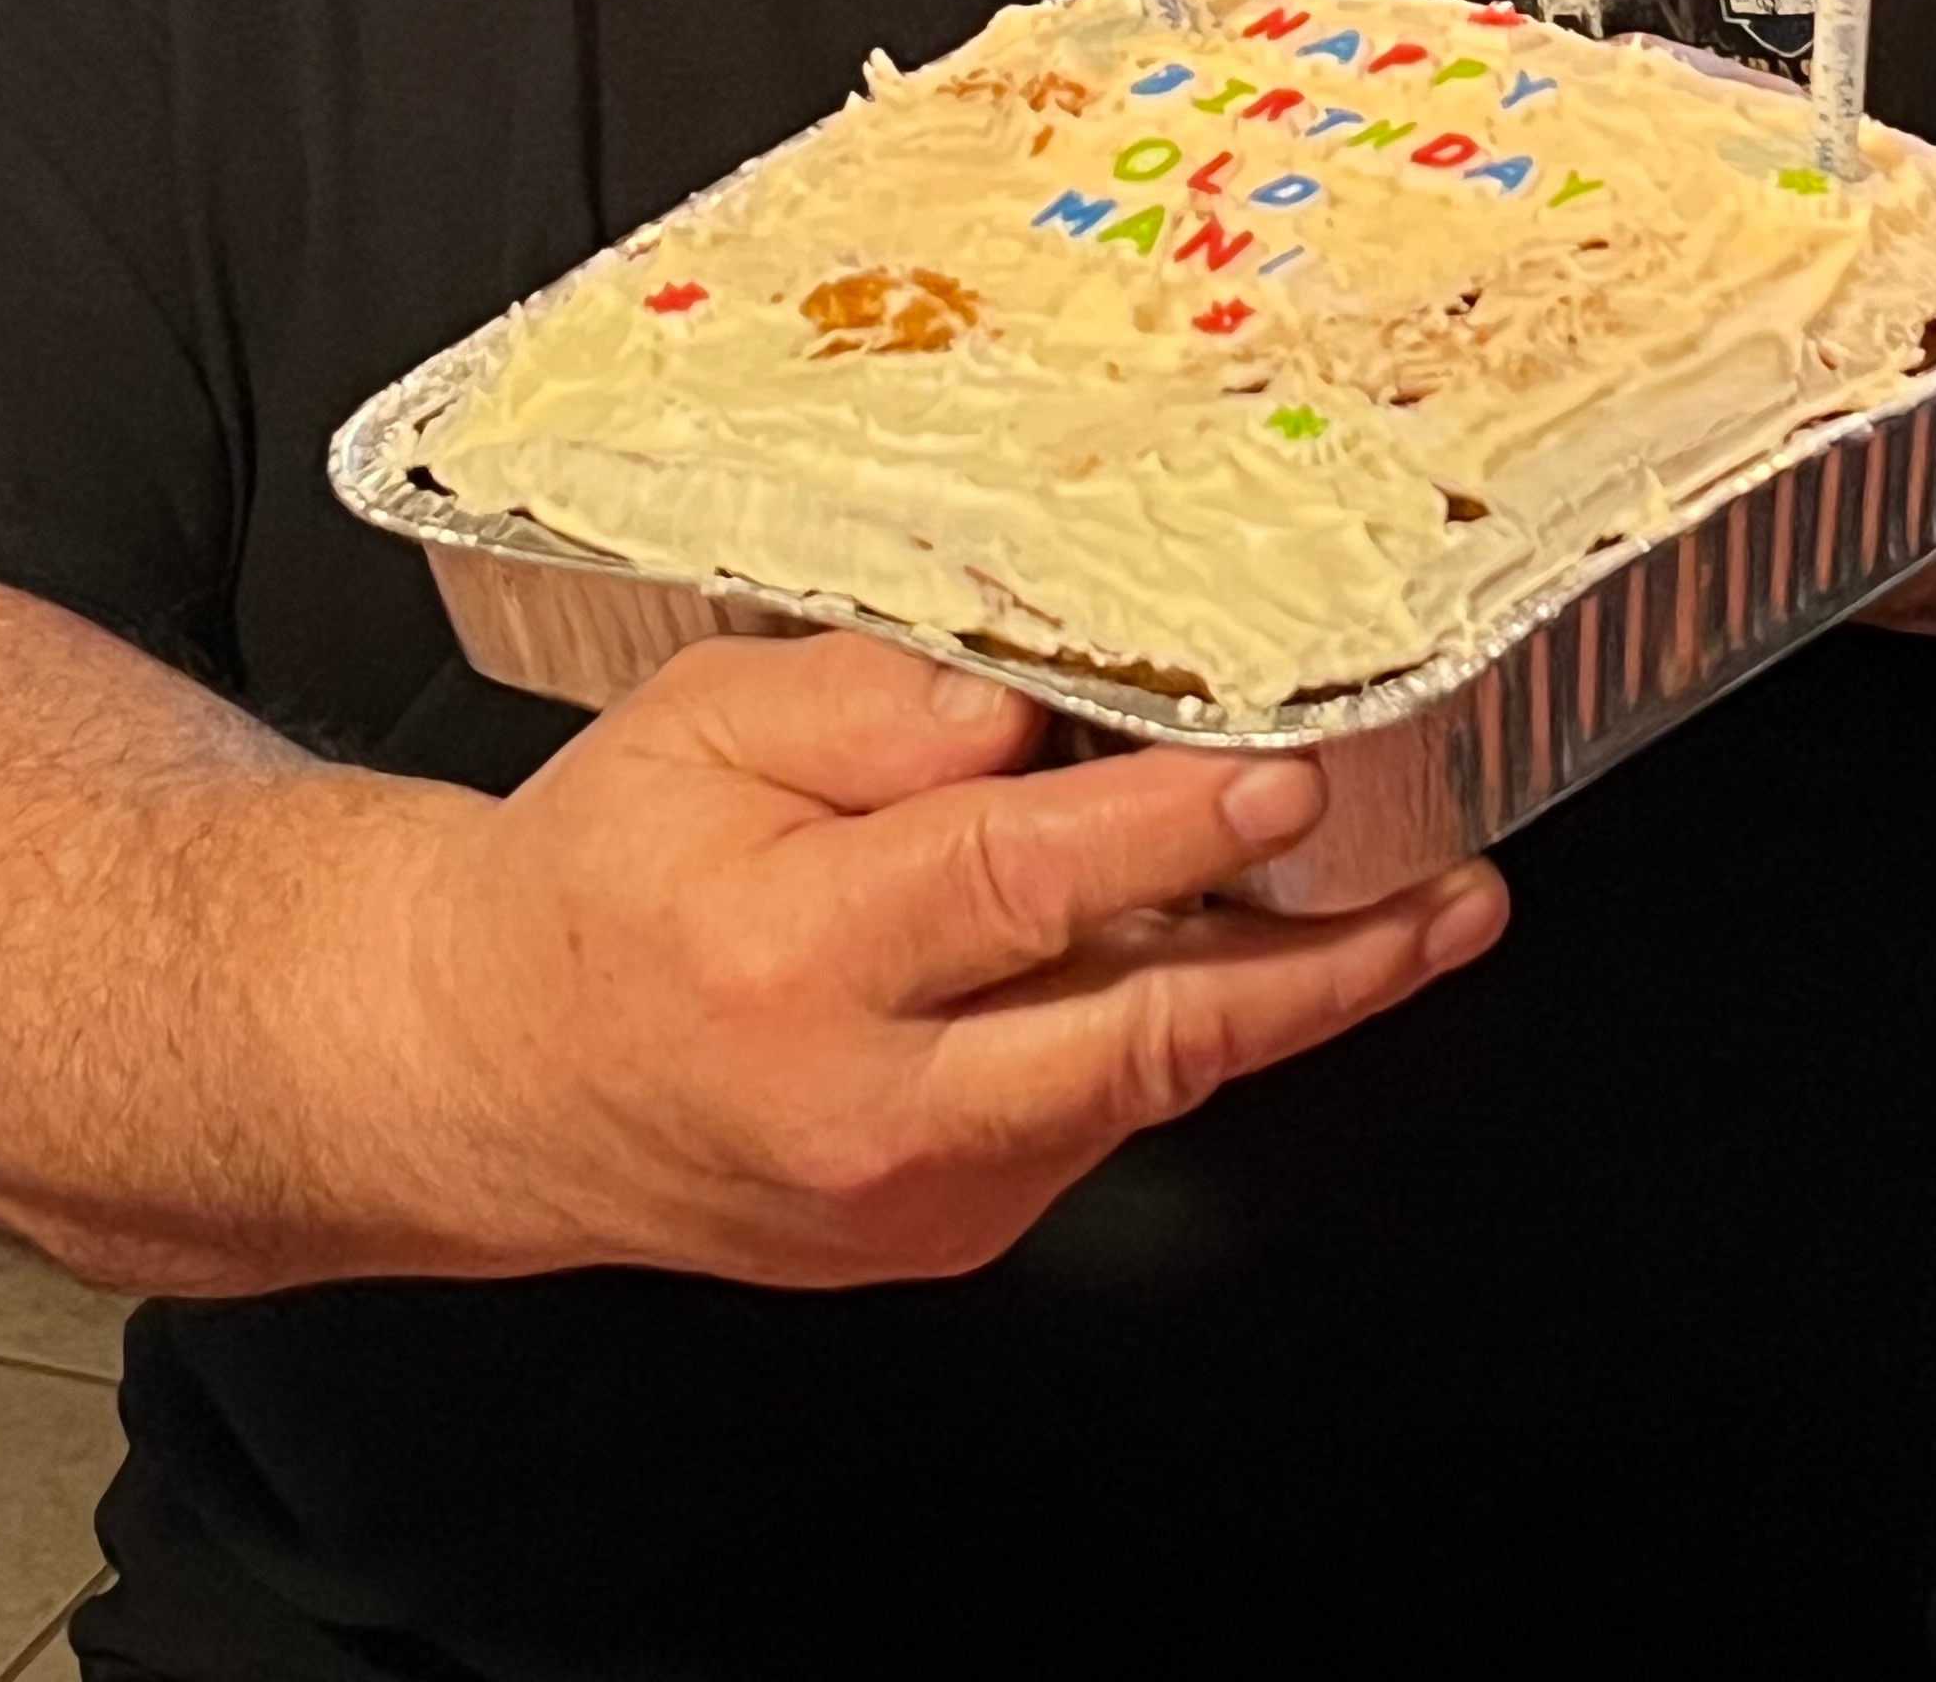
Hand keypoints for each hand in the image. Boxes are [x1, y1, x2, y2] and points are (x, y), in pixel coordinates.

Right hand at [408, 630, 1504, 1289]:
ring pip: (1144, 1085)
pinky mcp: (946, 1231)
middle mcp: (867, 1101)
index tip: (1286, 773)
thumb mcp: (696, 725)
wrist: (490, 1075)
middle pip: (1137, 1035)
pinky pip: (1095, 1115)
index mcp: (792, 956)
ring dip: (1289, 996)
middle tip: (1444, 891)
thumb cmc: (600, 882)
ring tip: (1418, 908)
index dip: (1169, 826)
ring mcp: (917, 1192)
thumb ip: (863, 704)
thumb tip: (1023, 705)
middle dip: (1317, 967)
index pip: (1017, 883)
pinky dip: (1181, 1027)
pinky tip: (1246, 948)